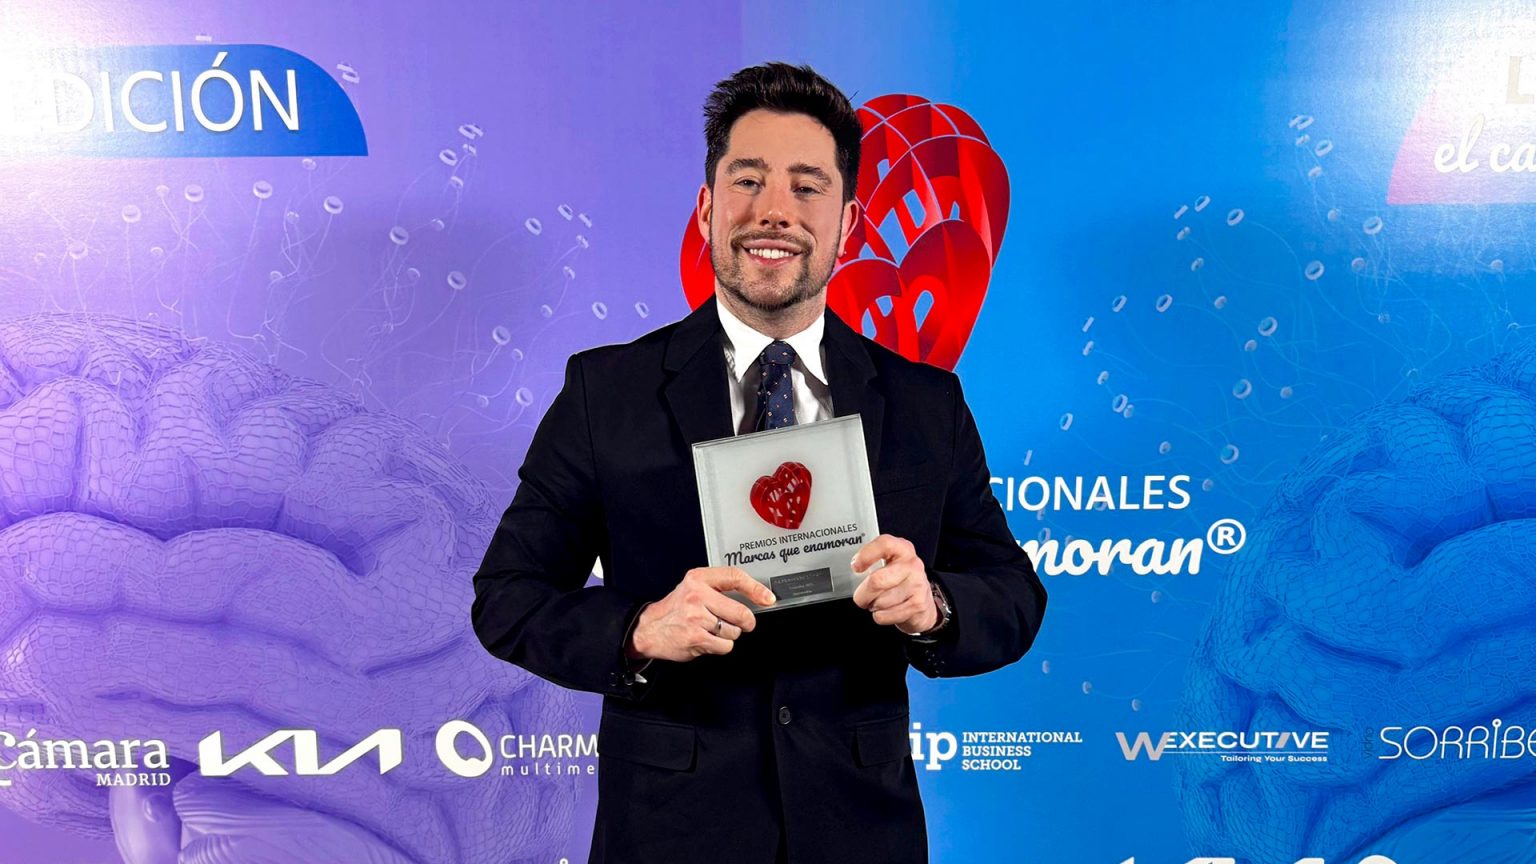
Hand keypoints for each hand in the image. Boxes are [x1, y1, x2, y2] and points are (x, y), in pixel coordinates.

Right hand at [628, 567, 775, 661]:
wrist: (650, 629)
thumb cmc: (675, 609)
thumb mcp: (693, 587)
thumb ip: (718, 588)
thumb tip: (755, 596)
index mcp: (698, 578)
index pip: (735, 577)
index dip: (756, 589)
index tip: (767, 598)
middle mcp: (697, 595)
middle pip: (740, 611)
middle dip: (746, 622)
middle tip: (742, 623)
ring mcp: (696, 617)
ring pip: (734, 631)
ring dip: (729, 634)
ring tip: (713, 630)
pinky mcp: (696, 637)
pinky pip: (725, 645)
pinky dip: (721, 646)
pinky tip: (708, 639)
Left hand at [852, 534, 937, 634]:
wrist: (923, 602)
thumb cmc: (900, 580)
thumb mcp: (890, 563)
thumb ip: (873, 561)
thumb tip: (851, 571)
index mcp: (902, 549)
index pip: (884, 544)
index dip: (866, 555)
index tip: (856, 566)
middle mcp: (912, 564)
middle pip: (877, 580)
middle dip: (863, 594)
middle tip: (861, 597)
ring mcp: (917, 584)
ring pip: (880, 601)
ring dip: (872, 606)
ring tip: (878, 602)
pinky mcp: (917, 604)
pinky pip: (885, 615)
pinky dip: (880, 616)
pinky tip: (887, 610)